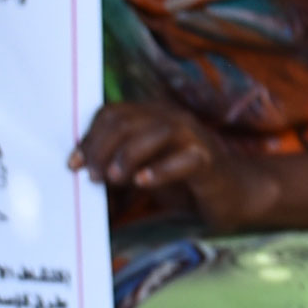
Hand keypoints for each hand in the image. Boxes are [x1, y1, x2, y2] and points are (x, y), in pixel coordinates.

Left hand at [71, 101, 270, 226]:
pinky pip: (185, 160)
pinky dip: (162, 170)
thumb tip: (83, 171)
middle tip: (93, 176)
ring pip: (155, 132)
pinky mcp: (210, 161)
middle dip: (103, 148)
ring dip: (129, 155)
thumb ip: (118, 164)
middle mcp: (171, 119)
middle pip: (128, 121)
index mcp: (152, 116)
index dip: (90, 137)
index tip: (74, 164)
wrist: (234, 193)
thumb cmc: (184, 181)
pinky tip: (143, 182)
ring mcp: (193, 137)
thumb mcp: (144, 169)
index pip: (113, 114)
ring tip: (114, 179)